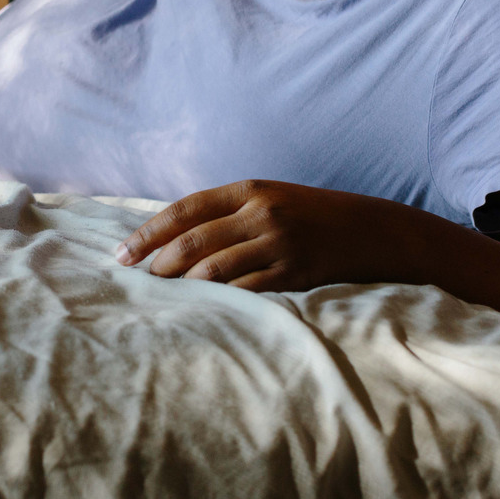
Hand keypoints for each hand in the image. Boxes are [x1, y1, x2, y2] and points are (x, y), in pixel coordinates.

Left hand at [113, 179, 417, 291]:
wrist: (376, 230)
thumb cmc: (315, 216)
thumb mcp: (272, 199)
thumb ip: (229, 213)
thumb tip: (175, 236)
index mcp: (250, 189)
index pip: (185, 209)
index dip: (149, 232)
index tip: (122, 252)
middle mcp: (261, 212)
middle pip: (193, 240)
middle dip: (157, 261)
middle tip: (137, 278)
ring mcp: (279, 243)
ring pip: (214, 268)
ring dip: (183, 284)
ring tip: (163, 295)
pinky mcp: (296, 272)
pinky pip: (246, 290)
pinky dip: (219, 300)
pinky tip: (202, 308)